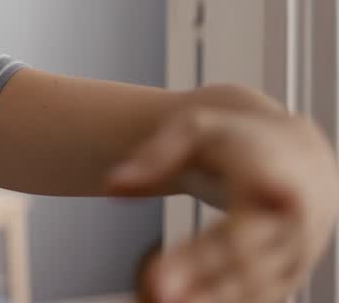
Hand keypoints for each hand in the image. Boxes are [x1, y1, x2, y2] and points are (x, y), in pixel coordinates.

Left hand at [105, 105, 338, 302]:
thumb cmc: (238, 139)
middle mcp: (289, 226)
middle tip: (157, 295)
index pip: (232, 227)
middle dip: (203, 284)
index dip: (202, 256)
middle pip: (242, 263)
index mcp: (270, 183)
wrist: (302, 159)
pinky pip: (257, 297)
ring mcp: (293, 255)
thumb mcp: (195, 128)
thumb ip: (154, 154)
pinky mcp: (289, 275)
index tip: (163, 274)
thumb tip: (111, 187)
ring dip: (210, 301)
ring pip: (252, 288)